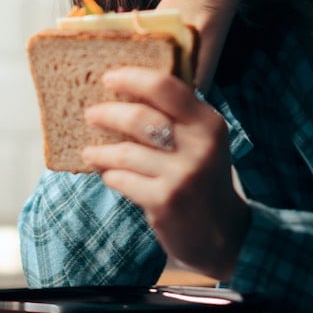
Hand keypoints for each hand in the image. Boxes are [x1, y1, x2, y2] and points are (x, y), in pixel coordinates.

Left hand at [81, 66, 250, 280]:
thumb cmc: (203, 179)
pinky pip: (122, 179)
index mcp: (209, 123)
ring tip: (90, 152)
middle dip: (107, 114)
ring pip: (125, 152)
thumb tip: (126, 89)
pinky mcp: (164, 201)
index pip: (165, 87)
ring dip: (101, 152)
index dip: (131, 78)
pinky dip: (111, 176)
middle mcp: (200, 146)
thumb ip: (176, 116)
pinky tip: (110, 175)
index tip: (109, 77)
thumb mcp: (202, 142)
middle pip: (139, 117)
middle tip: (91, 114)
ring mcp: (182, 175)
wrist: (221, 235)